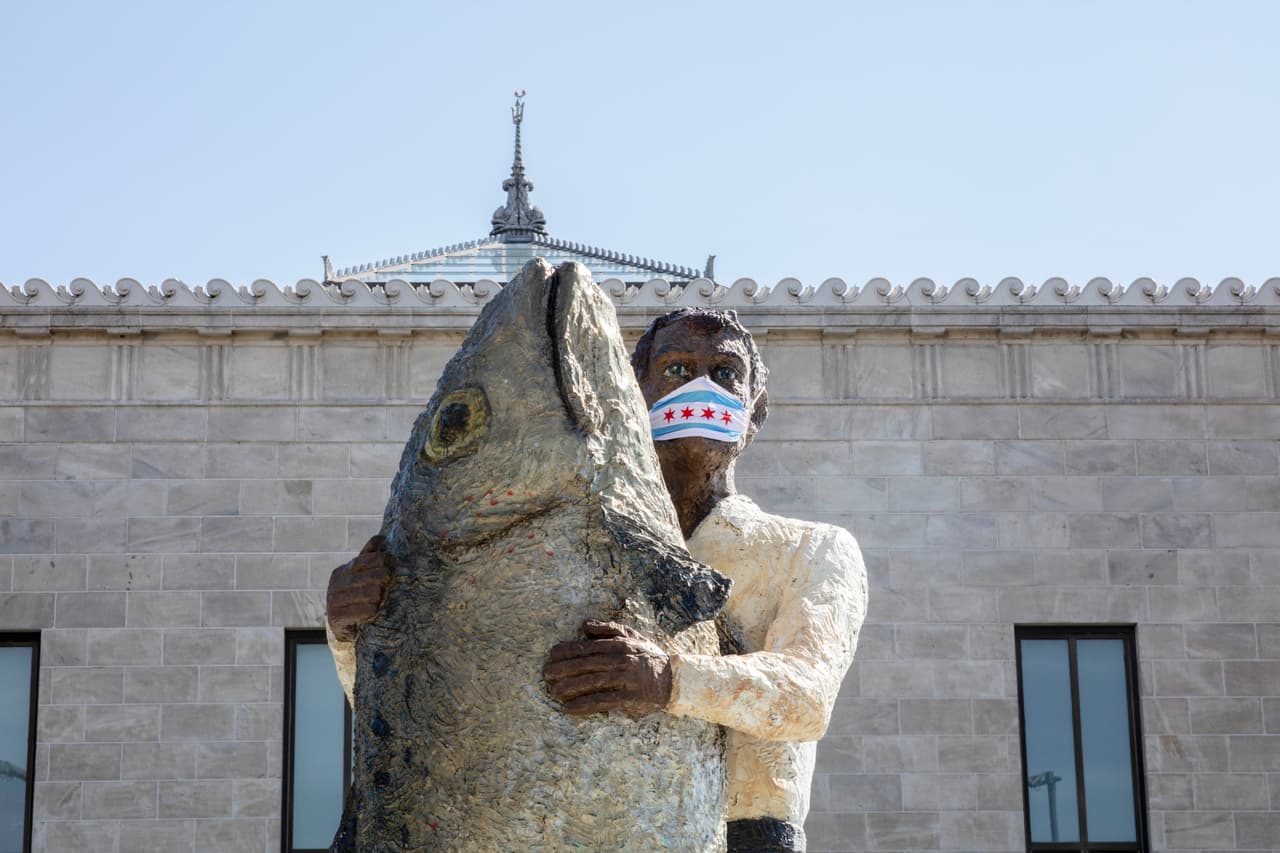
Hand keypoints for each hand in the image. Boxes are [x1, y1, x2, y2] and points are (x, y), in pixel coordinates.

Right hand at [326, 535, 391, 642]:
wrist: (341, 624)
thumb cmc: (355, 594)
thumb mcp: (360, 575)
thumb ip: (368, 556)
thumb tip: (380, 538)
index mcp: (341, 572)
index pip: (360, 561)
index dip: (376, 560)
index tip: (387, 562)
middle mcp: (335, 585)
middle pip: (363, 577)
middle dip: (379, 577)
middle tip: (388, 579)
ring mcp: (334, 602)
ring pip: (364, 594)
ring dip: (377, 595)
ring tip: (382, 595)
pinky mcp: (337, 618)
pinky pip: (360, 612)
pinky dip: (370, 610)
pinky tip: (375, 610)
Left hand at [542, 620, 671, 718]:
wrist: (674, 679)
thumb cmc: (649, 657)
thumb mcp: (633, 637)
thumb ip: (609, 629)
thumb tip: (585, 626)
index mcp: (620, 644)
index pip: (588, 646)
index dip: (567, 650)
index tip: (551, 654)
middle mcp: (622, 659)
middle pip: (587, 664)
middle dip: (563, 669)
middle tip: (545, 674)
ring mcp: (627, 679)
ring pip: (593, 682)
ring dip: (570, 687)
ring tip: (554, 692)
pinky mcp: (631, 698)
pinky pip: (603, 701)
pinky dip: (585, 705)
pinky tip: (569, 709)